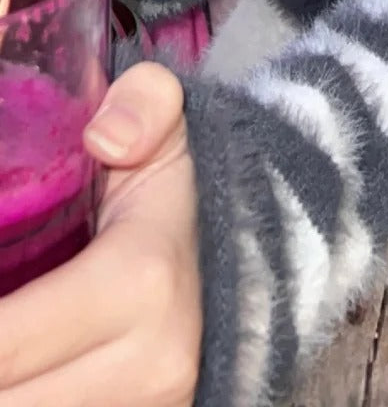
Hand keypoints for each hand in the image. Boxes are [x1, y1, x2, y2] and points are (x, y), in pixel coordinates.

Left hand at [0, 63, 201, 406]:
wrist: (267, 267)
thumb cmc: (193, 198)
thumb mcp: (170, 132)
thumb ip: (144, 103)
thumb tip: (104, 135)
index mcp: (138, 283)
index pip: (4, 343)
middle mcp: (144, 366)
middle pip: (10, 399)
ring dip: (5, 382)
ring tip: (4, 343)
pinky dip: (28, 394)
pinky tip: (21, 367)